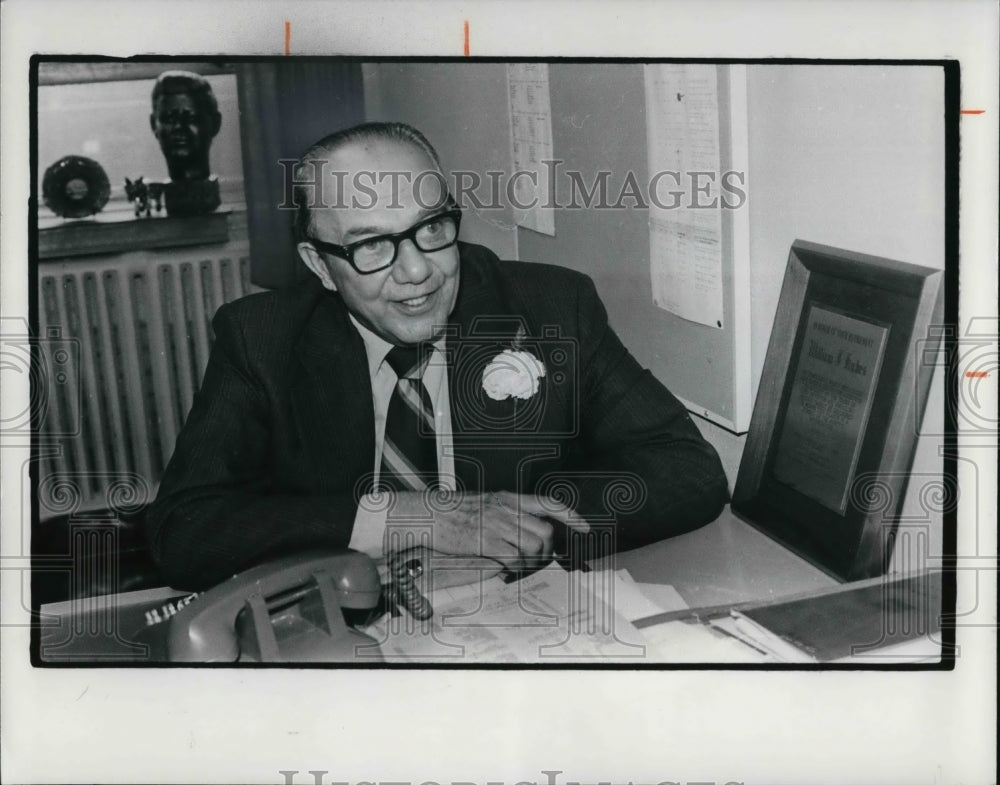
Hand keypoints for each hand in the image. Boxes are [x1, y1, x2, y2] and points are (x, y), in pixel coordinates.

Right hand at [388, 490, 587, 570]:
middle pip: (545, 530)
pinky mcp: (486, 541)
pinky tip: (506, 568)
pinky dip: (515, 568)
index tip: (583, 527)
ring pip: (534, 546)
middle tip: (537, 558)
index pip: (547, 502)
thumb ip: (502, 513)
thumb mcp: (481, 503)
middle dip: (547, 549)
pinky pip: (514, 558)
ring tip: (521, 565)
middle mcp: (506, 509)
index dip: (570, 515)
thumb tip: (519, 530)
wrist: (426, 514)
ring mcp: (497, 524)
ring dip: (533, 561)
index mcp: (506, 498)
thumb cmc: (449, 511)